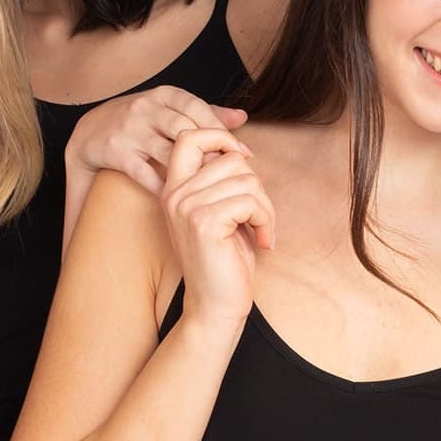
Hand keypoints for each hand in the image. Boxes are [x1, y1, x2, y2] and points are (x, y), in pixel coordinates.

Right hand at [65, 86, 246, 194]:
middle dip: (210, 153)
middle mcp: (146, 108)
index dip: (221, 130)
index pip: (197, 107)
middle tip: (231, 174)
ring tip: (212, 188)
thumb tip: (242, 117)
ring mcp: (130, 131)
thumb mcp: (170, 107)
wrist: (90, 132)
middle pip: (184, 129)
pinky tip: (183, 197)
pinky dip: (164, 186)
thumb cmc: (141, 120)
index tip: (242, 153)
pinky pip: (145, 172)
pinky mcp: (117, 153)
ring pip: (167, 151)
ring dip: (191, 172)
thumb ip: (206, 112)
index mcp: (164, 94)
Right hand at [161, 128, 272, 328]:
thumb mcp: (219, 212)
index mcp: (174, 188)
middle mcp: (175, 194)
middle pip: (231, 158)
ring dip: (264, 206)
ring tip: (261, 230)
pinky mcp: (204, 222)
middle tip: (259, 215)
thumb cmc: (224, 260)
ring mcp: (186, 207)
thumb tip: (239, 150)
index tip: (245, 163)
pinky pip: (250, 201)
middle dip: (256, 185)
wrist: (215, 305)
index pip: (191, 136)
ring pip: (246, 179)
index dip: (222, 137)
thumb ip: (221, 181)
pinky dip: (265, 220)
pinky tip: (263, 241)